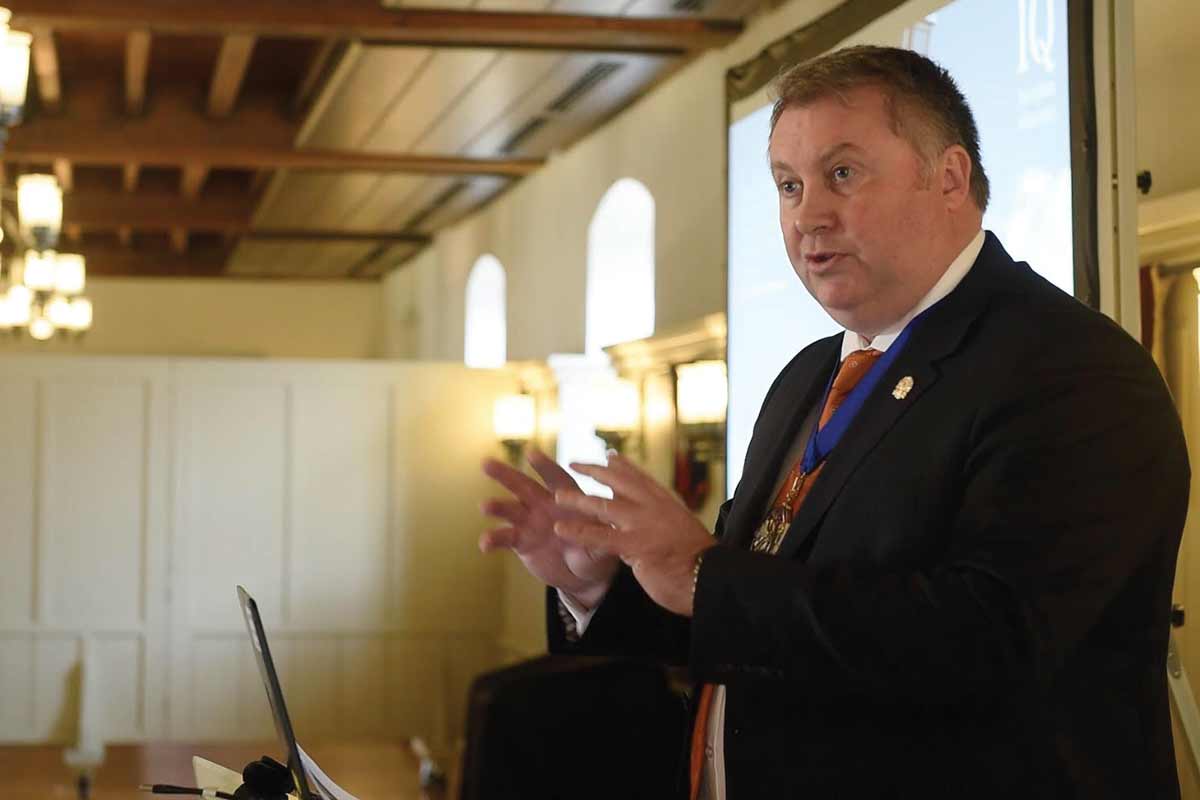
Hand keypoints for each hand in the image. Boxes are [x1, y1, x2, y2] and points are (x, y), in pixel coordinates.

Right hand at [479, 447, 619, 607]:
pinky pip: (505, 538)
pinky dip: (494, 539)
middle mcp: (544, 504)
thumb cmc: (596, 550)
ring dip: (497, 506)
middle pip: (523, 485)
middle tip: (486, 463)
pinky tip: (484, 544)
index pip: (555, 478)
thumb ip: (599, 534)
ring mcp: (529, 522)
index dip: (544, 467)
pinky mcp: (520, 541)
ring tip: (484, 506)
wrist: (581, 575)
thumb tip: (603, 526)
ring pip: (509, 509)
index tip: (531, 453)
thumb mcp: (602, 542)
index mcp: (567, 497)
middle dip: (505, 474)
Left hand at [553, 453, 714, 616]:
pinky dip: (579, 532)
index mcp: (668, 504)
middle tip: (574, 464)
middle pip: (619, 483)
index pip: (642, 478)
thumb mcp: (682, 531)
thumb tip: (653, 515)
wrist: (711, 579)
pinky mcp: (636, 546)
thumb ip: (664, 520)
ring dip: (579, 500)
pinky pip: (601, 537)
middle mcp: (655, 508)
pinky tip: (561, 528)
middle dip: (595, 472)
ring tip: (557, 496)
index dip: (624, 466)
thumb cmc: (700, 563)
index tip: (610, 455)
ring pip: (604, 507)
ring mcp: (644, 525)